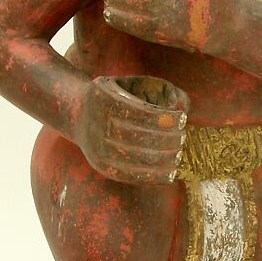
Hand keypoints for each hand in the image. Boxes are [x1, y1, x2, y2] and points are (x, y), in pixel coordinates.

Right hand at [75, 75, 189, 185]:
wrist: (77, 114)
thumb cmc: (114, 96)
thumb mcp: (130, 84)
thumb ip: (159, 89)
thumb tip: (184, 106)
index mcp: (104, 98)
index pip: (139, 112)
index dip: (163, 118)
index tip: (182, 120)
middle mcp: (96, 123)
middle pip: (138, 137)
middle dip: (165, 140)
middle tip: (182, 139)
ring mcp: (96, 147)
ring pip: (134, 158)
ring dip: (162, 159)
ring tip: (178, 155)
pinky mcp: (100, 166)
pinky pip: (128, 175)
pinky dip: (152, 177)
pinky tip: (169, 174)